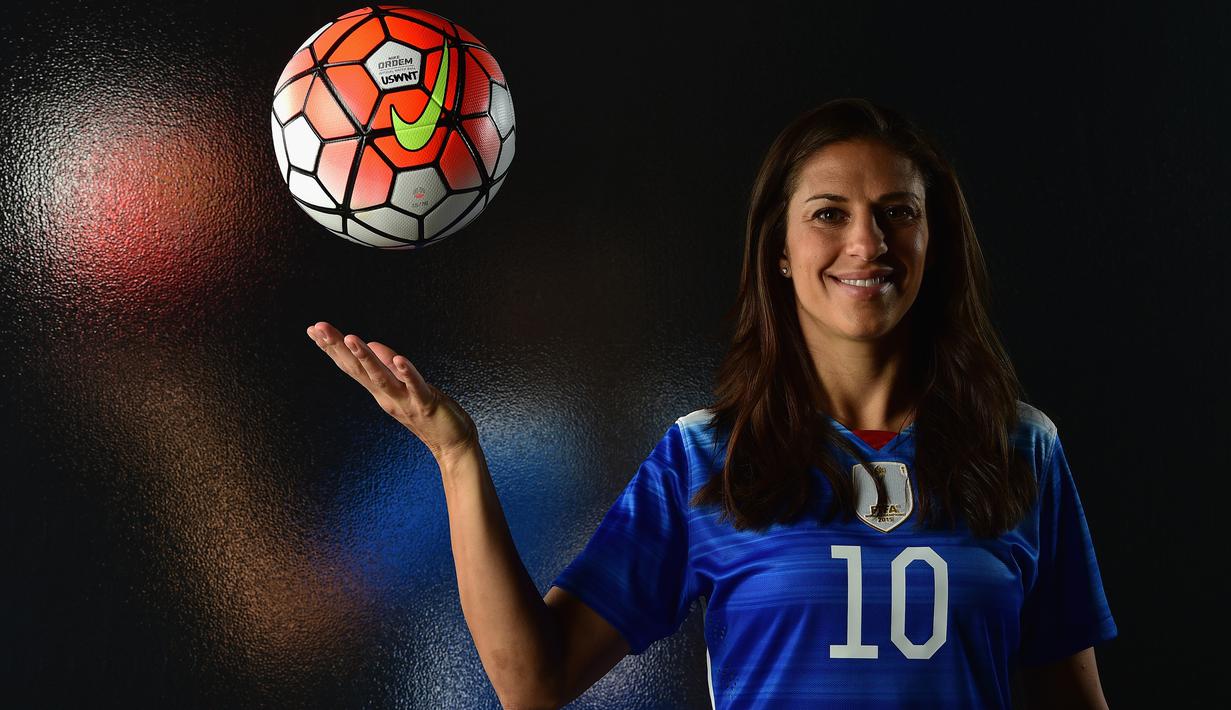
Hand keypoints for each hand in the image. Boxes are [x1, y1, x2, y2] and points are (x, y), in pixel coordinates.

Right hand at [306, 321, 479, 463]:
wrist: (451, 445)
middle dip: (337, 347)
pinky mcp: (426, 404)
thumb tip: (372, 344)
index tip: (313, 329)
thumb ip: (387, 367)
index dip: (332, 348)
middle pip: (358, 369)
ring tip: (350, 337)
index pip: (351, 366)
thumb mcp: (403, 386)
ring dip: (365, 358)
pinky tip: (399, 358)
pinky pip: (414, 386)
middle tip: (318, 327)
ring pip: (380, 378)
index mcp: (380, 390)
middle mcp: (386, 396)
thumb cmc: (428, 414)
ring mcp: (405, 401)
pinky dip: (406, 372)